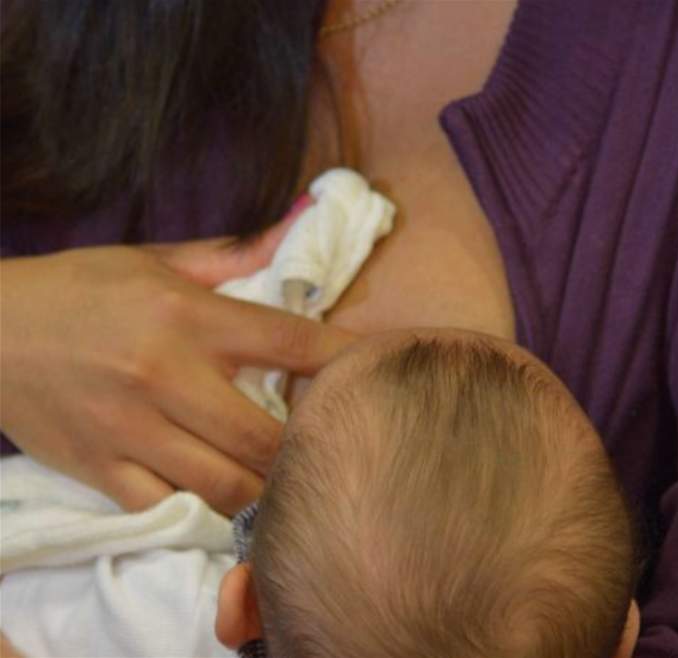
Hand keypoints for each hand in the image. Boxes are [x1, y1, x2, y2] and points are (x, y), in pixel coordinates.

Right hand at [0, 204, 353, 514]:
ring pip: (225, 484)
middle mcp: (165, 376)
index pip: (291, 343)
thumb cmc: (78, 288)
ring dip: (265, 489)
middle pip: (265, 435)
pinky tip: (226, 499)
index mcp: (188, 317)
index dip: (345, 363)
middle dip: (307, 448)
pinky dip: (205, 510)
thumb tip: (296, 226)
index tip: (377, 374)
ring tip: (287, 479)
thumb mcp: (153, 259)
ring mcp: (130, 429)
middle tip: (329, 446)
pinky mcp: (99, 468)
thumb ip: (231, 255)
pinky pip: (168, 508)